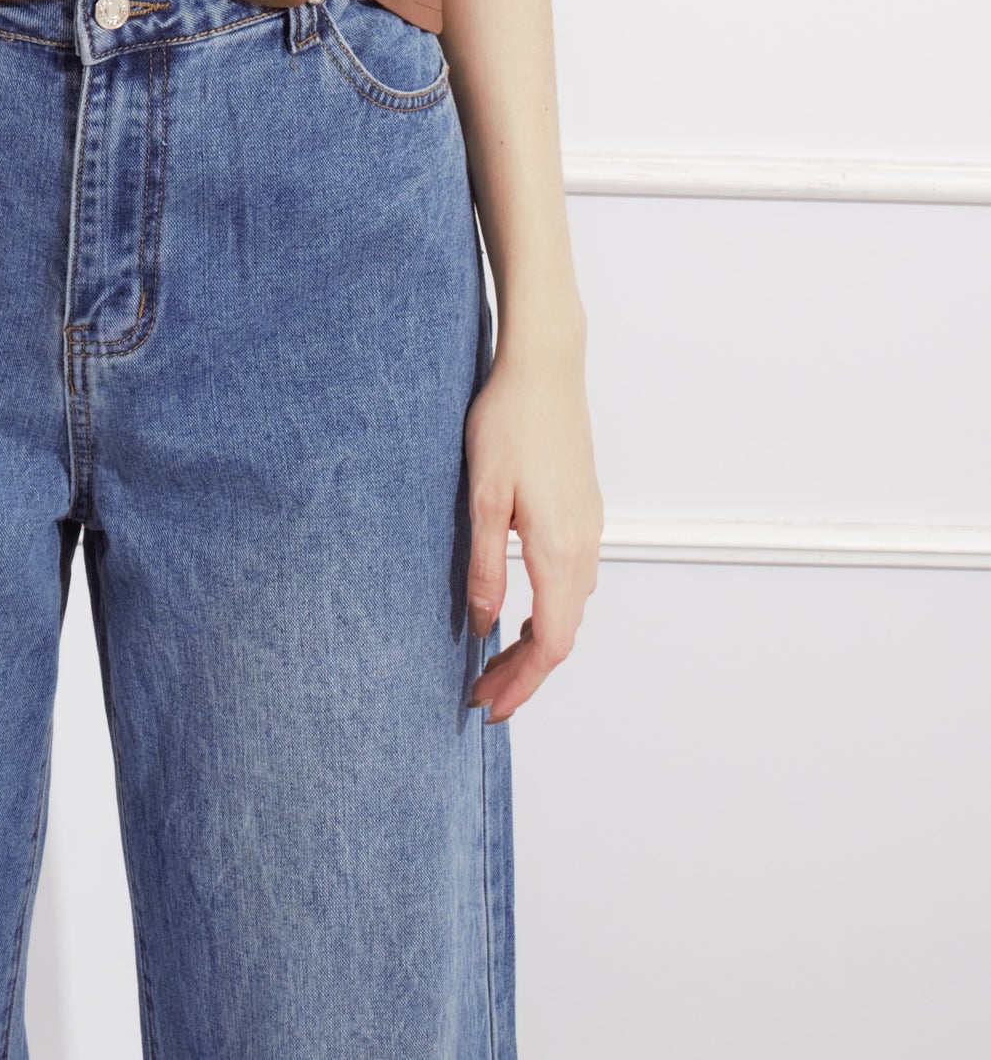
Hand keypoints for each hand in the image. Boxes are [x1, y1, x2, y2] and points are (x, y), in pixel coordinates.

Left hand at [463, 338, 602, 723]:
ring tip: (495, 659)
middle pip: (562, 635)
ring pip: (570, 609)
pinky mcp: (585, 511)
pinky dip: (548, 610)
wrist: (546, 367)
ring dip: (536, 642)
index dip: (520, 683)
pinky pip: (573, 581)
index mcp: (559, 550)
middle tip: (483, 693)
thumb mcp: (483, 496)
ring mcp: (590, 528)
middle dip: (524, 672)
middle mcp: (584, 547)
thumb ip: (485, 566)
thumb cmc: (509, 421)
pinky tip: (520, 607)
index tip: (488, 705)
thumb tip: (482, 626)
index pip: (548, 643)